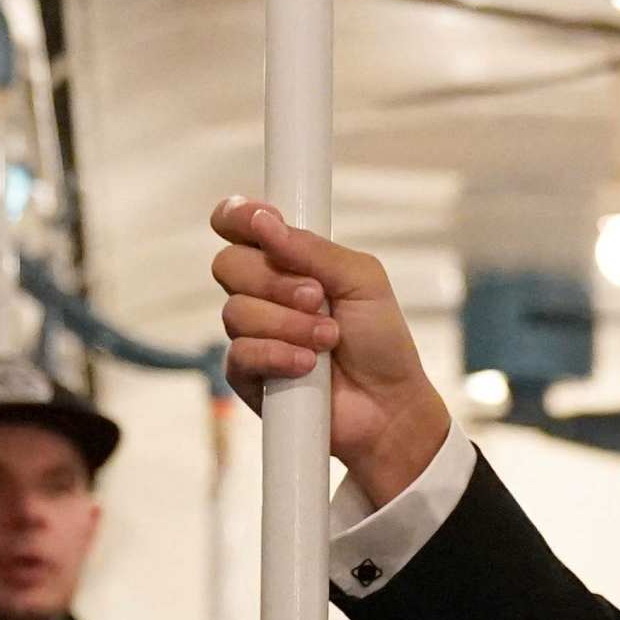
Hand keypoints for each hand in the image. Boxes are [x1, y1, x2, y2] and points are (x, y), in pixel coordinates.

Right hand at [207, 198, 452, 506]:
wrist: (390, 404)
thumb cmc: (381, 341)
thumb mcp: (362, 280)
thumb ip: (314, 249)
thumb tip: (264, 222)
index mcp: (287, 261)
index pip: (239, 226)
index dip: (237, 216)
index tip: (258, 219)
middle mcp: (263, 293)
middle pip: (229, 265)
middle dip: (275, 281)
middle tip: (318, 298)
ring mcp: (253, 333)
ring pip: (236, 312)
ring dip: (288, 324)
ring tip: (328, 339)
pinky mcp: (248, 375)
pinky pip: (240, 353)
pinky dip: (278, 355)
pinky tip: (307, 366)